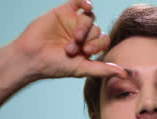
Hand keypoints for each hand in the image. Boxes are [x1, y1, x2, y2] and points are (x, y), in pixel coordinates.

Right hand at [11, 0, 125, 78]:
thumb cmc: (55, 66)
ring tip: (72, 41)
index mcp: (88, 47)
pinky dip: (85, 2)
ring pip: (89, 18)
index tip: (86, 52)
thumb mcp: (82, 69)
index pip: (103, 40)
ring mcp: (73, 22)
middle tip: (73, 49)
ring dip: (83, 29)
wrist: (32, 57)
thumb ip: (103, 70)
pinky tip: (87, 6)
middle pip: (97, 29)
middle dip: (88, 39)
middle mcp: (82, 34)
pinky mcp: (63, 11)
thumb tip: (125, 74)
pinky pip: (79, 2)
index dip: (98, 44)